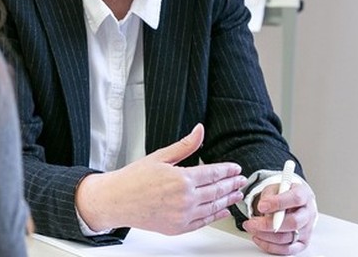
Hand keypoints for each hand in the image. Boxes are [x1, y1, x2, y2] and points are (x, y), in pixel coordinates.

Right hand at [75, 124, 246, 235]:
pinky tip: (222, 211)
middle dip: (231, 184)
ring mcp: (182, 215)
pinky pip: (203, 222)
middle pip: (217, 190)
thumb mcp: (160, 156)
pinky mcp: (178, 227)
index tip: (235, 168)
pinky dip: (215, 216)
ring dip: (227, 200)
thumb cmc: (134, 179)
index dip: (227, 170)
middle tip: (241, 180)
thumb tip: (199, 130)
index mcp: (181, 179)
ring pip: (213, 207)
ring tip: (236, 195)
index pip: (213, 173)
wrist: (117, 200)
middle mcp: (185, 199)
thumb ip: (185, 146)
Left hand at [241, 178, 318, 254]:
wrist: (293, 202)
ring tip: (251, 229)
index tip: (261, 206)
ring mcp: (307, 229)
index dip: (277, 203)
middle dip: (269, 224)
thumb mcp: (275, 188)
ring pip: (288, 237)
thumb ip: (269, 196)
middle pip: (293, 223)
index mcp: (304, 194)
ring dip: (265, 235)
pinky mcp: (302, 242)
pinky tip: (258, 238)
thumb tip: (262, 207)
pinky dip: (270, 246)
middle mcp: (309, 213)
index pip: (295, 199)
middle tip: (252, 222)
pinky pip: (287, 249)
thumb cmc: (284, 194)